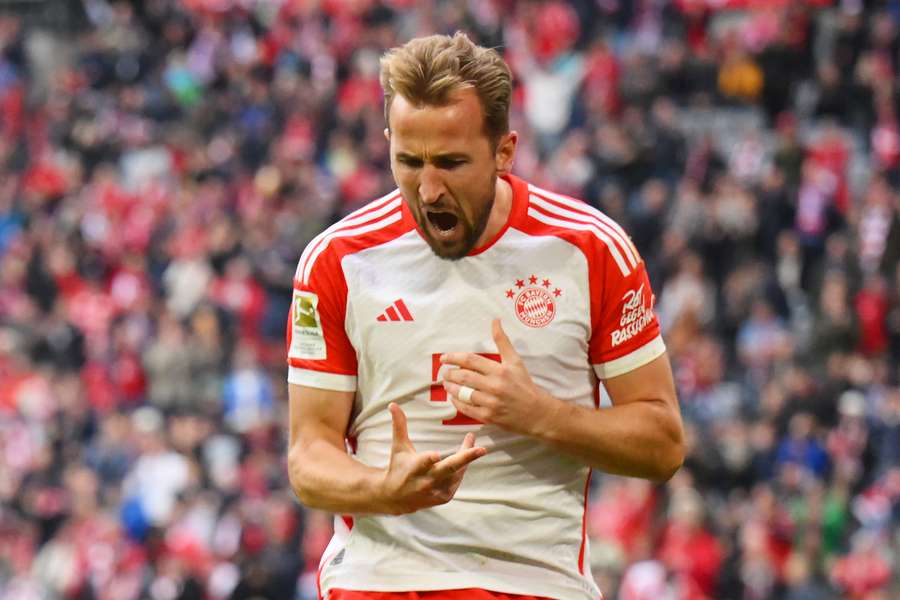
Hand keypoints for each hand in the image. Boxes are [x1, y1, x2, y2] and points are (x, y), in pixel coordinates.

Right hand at [378, 402, 485, 514]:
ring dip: (467, 457)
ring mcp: (436, 491)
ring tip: (473, 443)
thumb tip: (393, 404)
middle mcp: (426, 481)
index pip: (422, 462)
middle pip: (448, 469)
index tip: (437, 455)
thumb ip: (399, 425)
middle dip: (466, 458)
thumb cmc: (398, 467)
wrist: (395, 498)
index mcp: (414, 468)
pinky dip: (462, 468)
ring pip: (457, 472)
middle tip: (481, 449)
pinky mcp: (444, 497)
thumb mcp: (398, 446)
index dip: (429, 459)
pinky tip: (465, 458)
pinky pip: (457, 479)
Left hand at [441, 319, 558, 435]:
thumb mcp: (515, 361)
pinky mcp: (488, 417)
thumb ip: (502, 341)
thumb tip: (495, 321)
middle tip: (444, 372)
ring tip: (446, 384)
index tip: (444, 358)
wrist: (536, 412)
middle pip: (464, 377)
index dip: (454, 357)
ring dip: (451, 388)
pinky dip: (457, 403)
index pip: (471, 360)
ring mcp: (491, 403)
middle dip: (450, 374)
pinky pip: (467, 409)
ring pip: (463, 393)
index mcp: (500, 371)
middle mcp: (494, 386)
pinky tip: (454, 398)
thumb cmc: (524, 384)